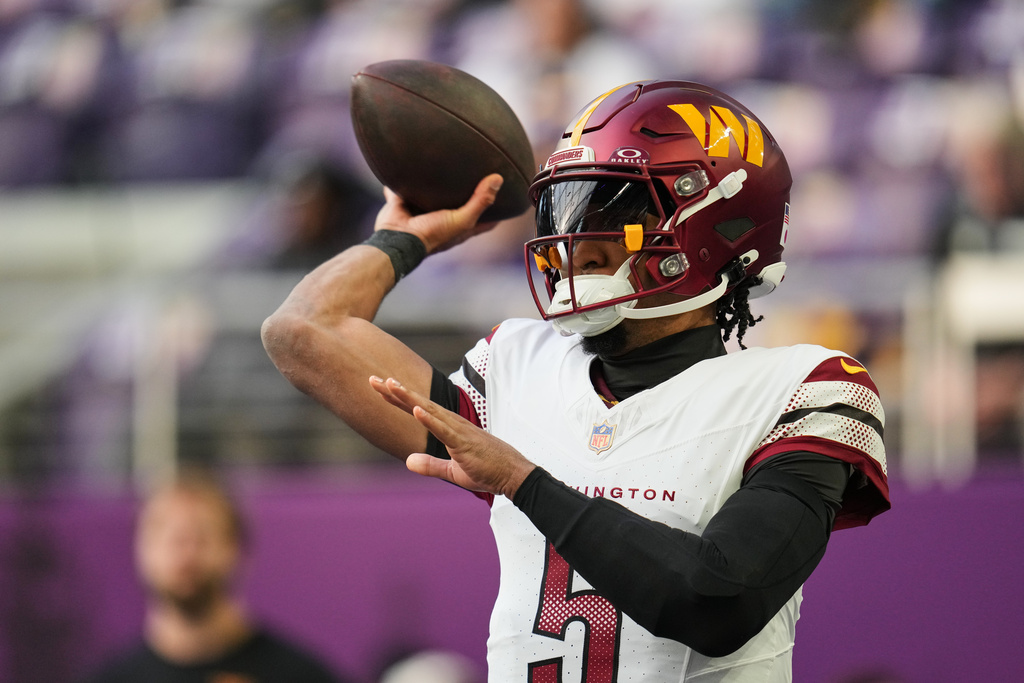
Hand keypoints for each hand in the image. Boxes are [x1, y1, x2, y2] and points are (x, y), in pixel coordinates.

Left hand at [369, 375, 534, 498]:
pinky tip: (415, 409)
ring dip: (408, 398)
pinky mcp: (463, 442)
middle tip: (372, 379)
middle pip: (417, 403)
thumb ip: (430, 465)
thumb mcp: (452, 472)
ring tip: (390, 386)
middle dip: (394, 392)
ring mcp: (458, 430)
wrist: (512, 475)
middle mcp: (451, 423)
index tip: (380, 387)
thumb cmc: (487, 470)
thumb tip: (407, 461)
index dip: (397, 398)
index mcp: (448, 428)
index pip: (417, 409)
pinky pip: (443, 429)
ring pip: (428, 410)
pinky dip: (429, 418)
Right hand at [374, 174, 503, 253]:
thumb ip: (480, 201)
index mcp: (459, 227)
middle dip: (468, 192)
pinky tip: (409, 162)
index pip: (485, 221)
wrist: (397, 238)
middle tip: (479, 172)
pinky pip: (405, 189)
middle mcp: (442, 220)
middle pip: (460, 205)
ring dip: (437, 185)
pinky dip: (405, 181)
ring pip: (432, 195)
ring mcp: (422, 212)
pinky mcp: (404, 203)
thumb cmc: (432, 234)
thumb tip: (498, 178)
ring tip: (447, 163)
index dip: (498, 212)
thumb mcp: (462, 219)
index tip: (509, 199)